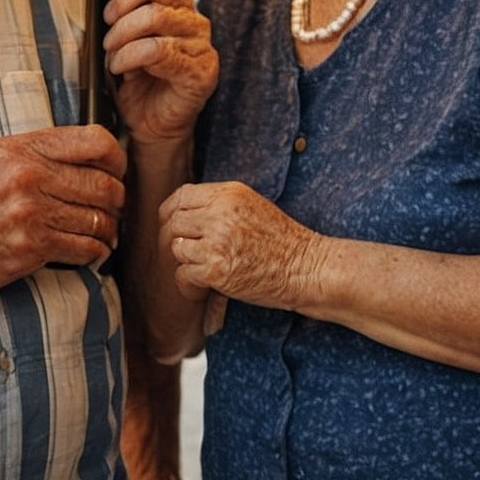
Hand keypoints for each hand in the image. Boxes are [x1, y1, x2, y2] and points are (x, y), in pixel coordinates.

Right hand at [0, 125, 126, 299]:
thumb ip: (39, 155)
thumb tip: (93, 158)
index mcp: (20, 148)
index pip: (94, 141)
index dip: (117, 159)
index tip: (117, 173)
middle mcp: (27, 175)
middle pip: (103, 184)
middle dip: (117, 201)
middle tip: (113, 211)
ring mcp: (29, 211)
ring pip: (99, 219)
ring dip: (108, 231)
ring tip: (103, 235)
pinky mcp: (30, 247)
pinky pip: (86, 248)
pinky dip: (96, 254)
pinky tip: (90, 254)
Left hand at [103, 0, 215, 145]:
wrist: (150, 125)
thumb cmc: (139, 83)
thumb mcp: (123, 40)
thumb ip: (123, 7)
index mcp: (178, 7)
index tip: (107, 15)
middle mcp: (196, 22)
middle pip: (152, 4)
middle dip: (121, 23)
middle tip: (108, 43)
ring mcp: (202, 47)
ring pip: (156, 23)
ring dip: (124, 42)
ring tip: (114, 60)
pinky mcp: (202, 72)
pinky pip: (160, 52)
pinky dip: (133, 58)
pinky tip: (124, 70)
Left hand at [160, 181, 322, 313]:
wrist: (306, 268)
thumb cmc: (283, 241)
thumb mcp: (251, 205)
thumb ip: (219, 203)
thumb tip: (183, 210)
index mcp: (229, 193)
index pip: (181, 195)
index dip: (172, 212)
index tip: (173, 225)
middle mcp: (220, 213)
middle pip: (175, 221)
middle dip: (178, 239)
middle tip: (189, 254)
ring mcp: (216, 241)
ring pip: (177, 248)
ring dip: (187, 261)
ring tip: (203, 270)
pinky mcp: (215, 270)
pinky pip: (183, 273)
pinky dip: (190, 283)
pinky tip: (204, 286)